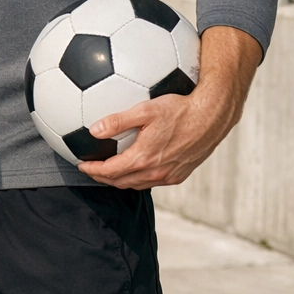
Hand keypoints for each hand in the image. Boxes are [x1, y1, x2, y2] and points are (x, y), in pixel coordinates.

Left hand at [79, 25, 259, 189]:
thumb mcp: (144, 110)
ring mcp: (170, 175)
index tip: (81, 164)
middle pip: (121, 182)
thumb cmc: (180, 109)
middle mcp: (157, 172)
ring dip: (120, 179)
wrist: (213, 116)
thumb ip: (117, 121)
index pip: (110, 171)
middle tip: (91, 168)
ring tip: (108, 170)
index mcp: (144, 158)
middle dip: (103, 178)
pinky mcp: (180, 174)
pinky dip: (138, 178)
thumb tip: (94, 130)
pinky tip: (135, 167)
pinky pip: (153, 182)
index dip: (92, 170)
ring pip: (137, 184)